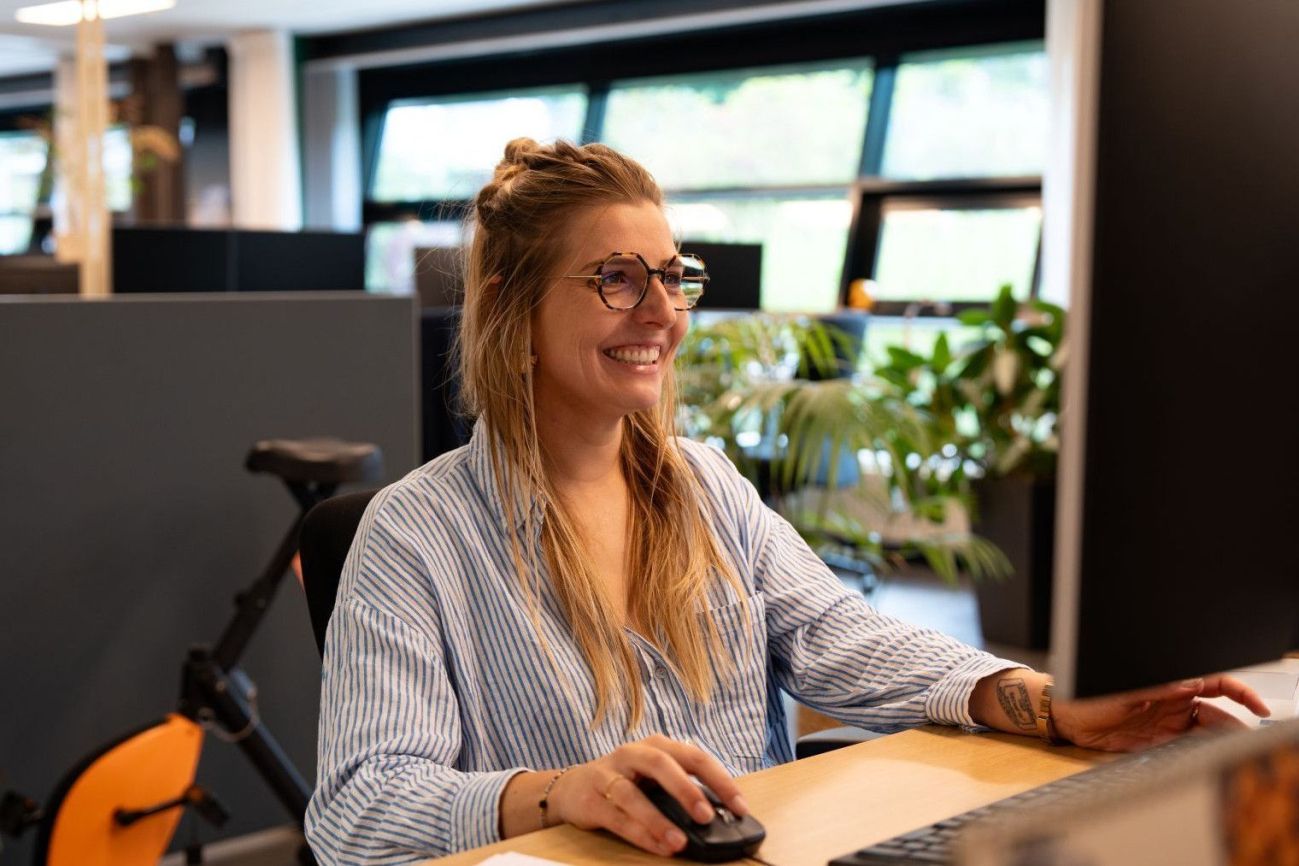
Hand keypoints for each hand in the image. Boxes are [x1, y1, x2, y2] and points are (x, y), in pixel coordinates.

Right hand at [548, 734, 747, 857]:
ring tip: (679, 841)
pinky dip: (639, 833)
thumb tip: (722, 815)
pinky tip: (659, 846)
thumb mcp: (655, 777)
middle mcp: (633, 754)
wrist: (573, 787)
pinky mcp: (592, 799)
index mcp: (657, 746)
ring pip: (633, 794)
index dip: (720, 781)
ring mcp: (609, 774)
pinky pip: (617, 817)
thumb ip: (683, 789)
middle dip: (686, 790)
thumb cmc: (626, 781)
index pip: (694, 757)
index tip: (740, 807)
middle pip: (661, 764)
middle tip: (706, 816)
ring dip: (658, 819)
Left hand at [1052, 675, 1269, 751]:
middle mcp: (1172, 702)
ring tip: (1220, 752)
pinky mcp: (1155, 743)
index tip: (1257, 707)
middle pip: (1216, 713)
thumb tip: (1188, 684)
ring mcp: (1166, 723)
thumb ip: (1158, 688)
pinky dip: (1194, 755)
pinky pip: (1183, 750)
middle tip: (1240, 741)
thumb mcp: (1126, 689)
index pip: (1215, 684)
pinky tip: (1199, 759)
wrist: (1065, 716)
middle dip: (1233, 726)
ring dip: (1215, 743)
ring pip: (1204, 734)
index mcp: (1170, 682)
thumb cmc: (1089, 692)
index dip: (1241, 693)